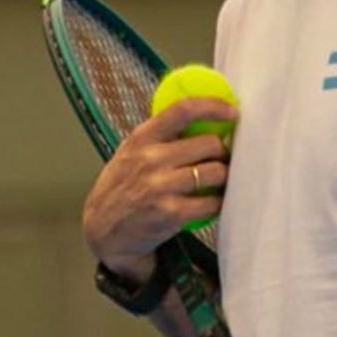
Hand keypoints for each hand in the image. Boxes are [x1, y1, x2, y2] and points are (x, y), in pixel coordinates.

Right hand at [82, 96, 235, 275]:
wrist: (104, 229)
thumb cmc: (121, 188)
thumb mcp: (130, 153)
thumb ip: (160, 137)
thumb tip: (202, 119)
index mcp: (141, 138)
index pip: (182, 110)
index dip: (213, 106)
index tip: (232, 112)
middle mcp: (150, 159)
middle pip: (210, 144)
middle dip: (221, 152)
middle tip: (219, 159)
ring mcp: (161, 186)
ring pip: (216, 172)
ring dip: (222, 178)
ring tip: (214, 182)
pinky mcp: (172, 213)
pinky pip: (212, 202)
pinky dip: (216, 203)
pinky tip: (208, 203)